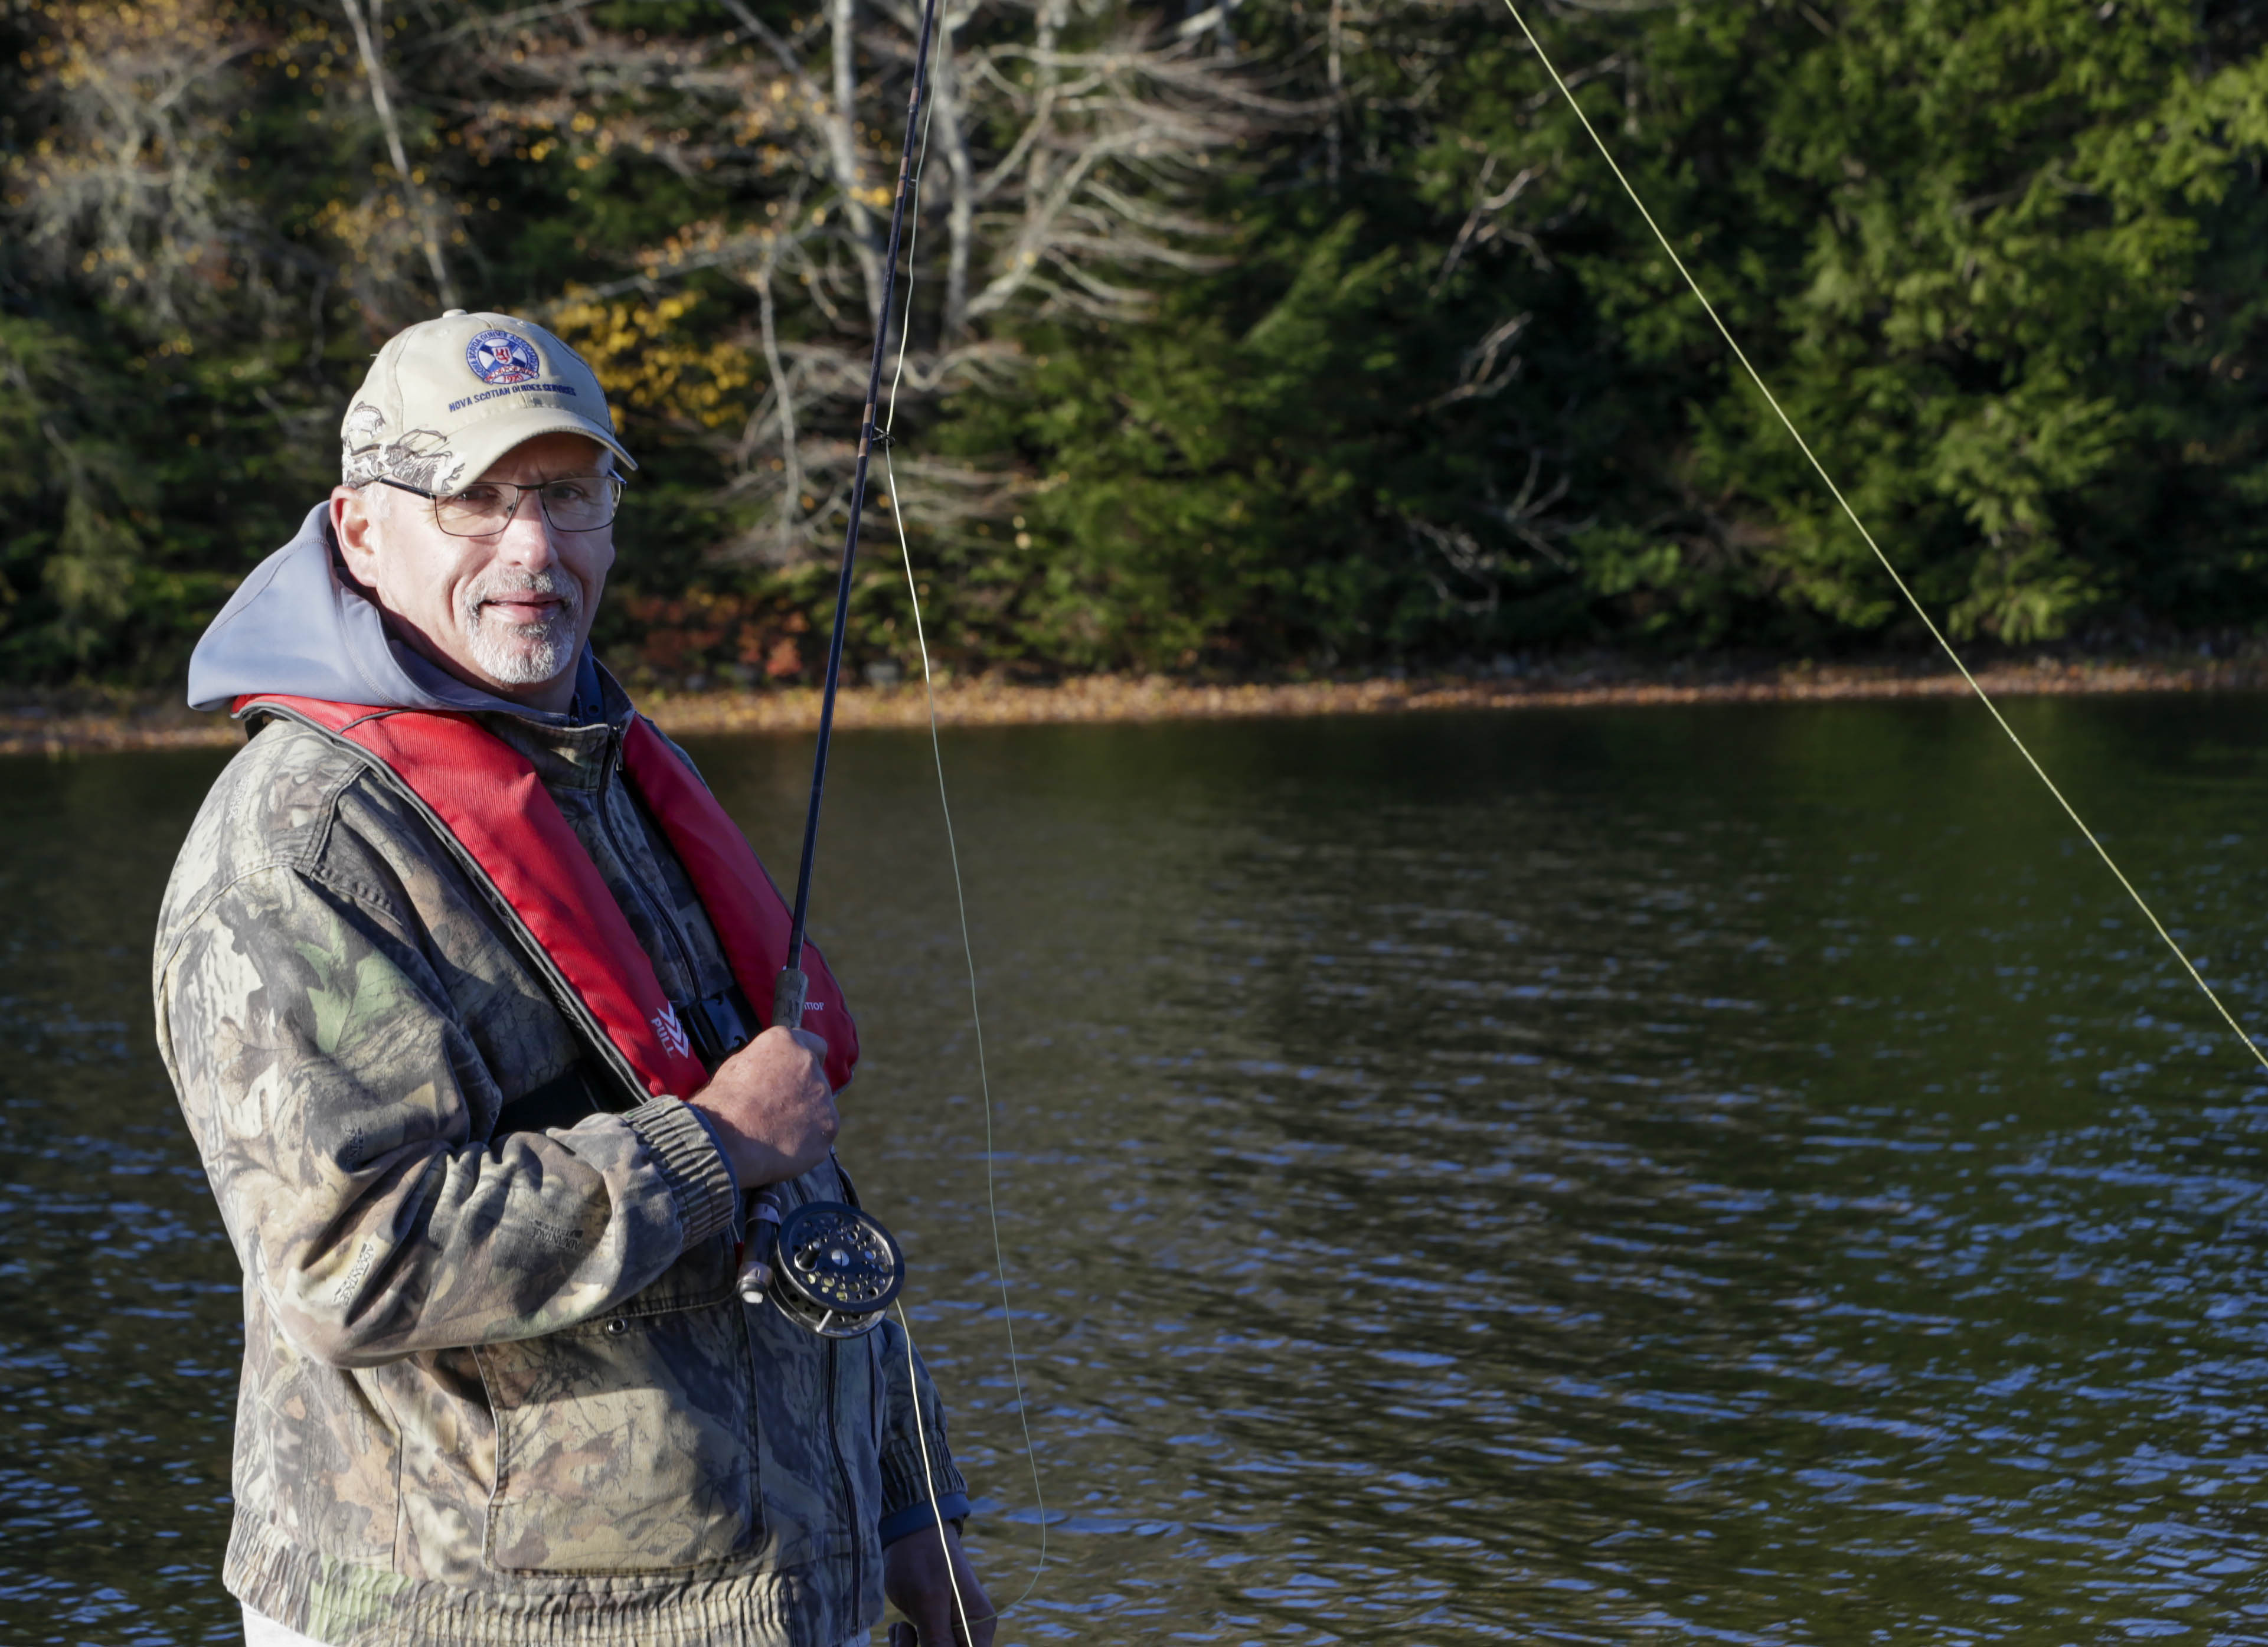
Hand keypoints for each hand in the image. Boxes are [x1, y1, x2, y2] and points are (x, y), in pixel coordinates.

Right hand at [684, 1026, 836, 1185]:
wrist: (727, 1140)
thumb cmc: (723, 1104)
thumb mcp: (736, 1067)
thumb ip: (764, 1062)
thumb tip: (770, 1070)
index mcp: (786, 1043)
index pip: (814, 1044)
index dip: (805, 1060)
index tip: (797, 1074)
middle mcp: (810, 1065)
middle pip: (816, 1079)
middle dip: (802, 1092)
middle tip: (777, 1110)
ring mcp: (824, 1097)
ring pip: (820, 1107)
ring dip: (806, 1117)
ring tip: (777, 1132)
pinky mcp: (828, 1126)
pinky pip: (821, 1133)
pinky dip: (808, 1140)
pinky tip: (785, 1146)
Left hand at [885, 1520, 994, 1646]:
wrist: (909, 1532)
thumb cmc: (921, 1558)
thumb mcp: (927, 1601)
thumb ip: (939, 1639)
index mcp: (978, 1628)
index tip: (921, 1645)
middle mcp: (970, 1634)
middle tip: (905, 1634)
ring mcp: (953, 1632)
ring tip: (900, 1629)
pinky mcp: (936, 1630)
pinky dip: (906, 1646)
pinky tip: (899, 1627)